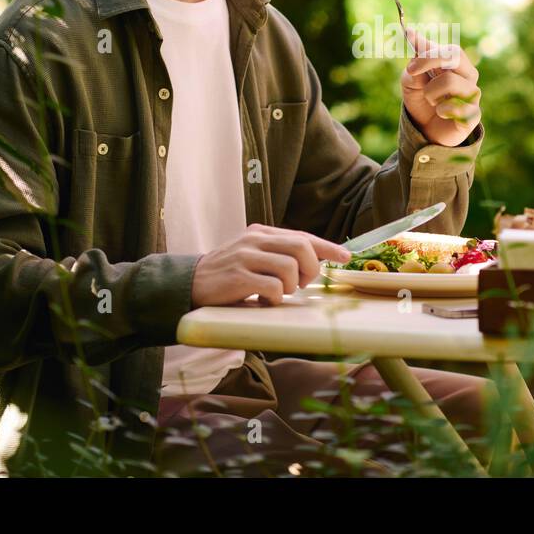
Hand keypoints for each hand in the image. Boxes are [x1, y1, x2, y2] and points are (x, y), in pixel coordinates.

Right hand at [191, 224, 351, 306]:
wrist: (188, 283)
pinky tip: (261, 301)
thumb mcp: (252, 256)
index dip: (327, 247)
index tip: (346, 256)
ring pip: (290, 268)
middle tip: (301, 284)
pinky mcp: (238, 277)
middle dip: (310, 269)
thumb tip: (315, 262)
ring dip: (289, 287)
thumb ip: (277, 254)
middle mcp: (254, 240)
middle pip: (301, 248)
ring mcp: (245, 257)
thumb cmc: (227, 274)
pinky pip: (273, 288)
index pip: (302, 236)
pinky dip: (274, 298)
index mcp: (261, 232)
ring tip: (275, 293)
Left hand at [400, 26, 481, 146]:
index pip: (448, 49)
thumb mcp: (410, 81)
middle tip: (412, 73)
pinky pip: (458, 107)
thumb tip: (411, 32)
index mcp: (455, 64)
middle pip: (455, 55)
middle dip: (429, 60)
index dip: (428, 51)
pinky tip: (440, 113)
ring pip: (451, 81)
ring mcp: (472, 95)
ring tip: (430, 101)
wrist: (425, 131)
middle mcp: (467, 76)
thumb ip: (414, 63)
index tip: (410, 61)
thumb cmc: (421, 101)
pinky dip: (442, 109)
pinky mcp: (473, 115)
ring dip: (431, 91)